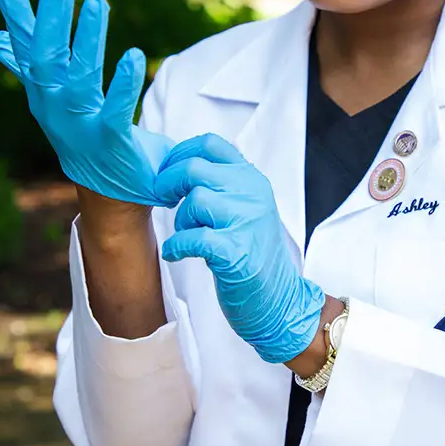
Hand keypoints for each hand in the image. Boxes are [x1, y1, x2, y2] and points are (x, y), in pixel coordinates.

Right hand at [0, 0, 173, 205]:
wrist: (111, 193)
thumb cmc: (87, 137)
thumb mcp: (55, 98)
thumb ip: (30, 66)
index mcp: (43, 89)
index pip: (25, 41)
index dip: (14, 6)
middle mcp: (55, 103)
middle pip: (48, 51)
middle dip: (54, 10)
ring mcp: (80, 123)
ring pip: (79, 74)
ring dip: (88, 36)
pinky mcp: (110, 140)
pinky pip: (115, 108)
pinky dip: (122, 82)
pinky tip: (133, 54)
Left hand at [155, 133, 325, 363]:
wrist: (280, 300)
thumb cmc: (253, 255)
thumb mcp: (245, 208)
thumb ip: (221, 185)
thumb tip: (176, 167)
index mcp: (252, 179)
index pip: (210, 144)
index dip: (179, 154)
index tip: (169, 172)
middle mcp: (252, 194)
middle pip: (194, 169)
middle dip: (168, 184)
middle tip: (164, 201)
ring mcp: (247, 222)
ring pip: (194, 201)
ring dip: (180, 220)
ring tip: (186, 236)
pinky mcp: (236, 253)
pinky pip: (193, 238)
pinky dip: (177, 246)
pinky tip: (177, 254)